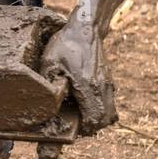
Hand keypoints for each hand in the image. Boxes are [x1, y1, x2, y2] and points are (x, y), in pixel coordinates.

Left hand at [39, 17, 117, 137]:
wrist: (86, 29)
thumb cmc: (65, 45)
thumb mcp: (49, 62)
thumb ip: (48, 83)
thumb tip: (47, 104)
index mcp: (87, 85)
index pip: (93, 119)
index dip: (83, 129)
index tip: (72, 130)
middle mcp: (102, 87)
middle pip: (104, 120)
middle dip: (90, 128)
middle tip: (75, 126)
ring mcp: (108, 84)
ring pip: (110, 114)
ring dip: (97, 120)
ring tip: (81, 117)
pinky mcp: (109, 82)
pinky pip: (110, 104)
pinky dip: (101, 111)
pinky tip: (86, 106)